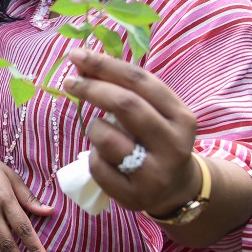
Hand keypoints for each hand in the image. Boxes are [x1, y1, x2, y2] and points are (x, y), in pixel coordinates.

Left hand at [64, 48, 198, 214]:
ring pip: (106, 137)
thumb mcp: (152, 113)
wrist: (176, 189)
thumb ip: (125, 90)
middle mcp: (174, 144)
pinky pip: (97, 166)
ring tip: (101, 133)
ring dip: (93, 129)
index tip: (76, 55)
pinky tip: (106, 160)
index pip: (140, 81)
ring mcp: (156, 173)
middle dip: (92, 89)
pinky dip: (93, 157)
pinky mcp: (136, 196)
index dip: (105, 65)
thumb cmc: (155, 140)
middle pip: (126, 105)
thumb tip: (84, 64)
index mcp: (181, 117)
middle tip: (70, 82)